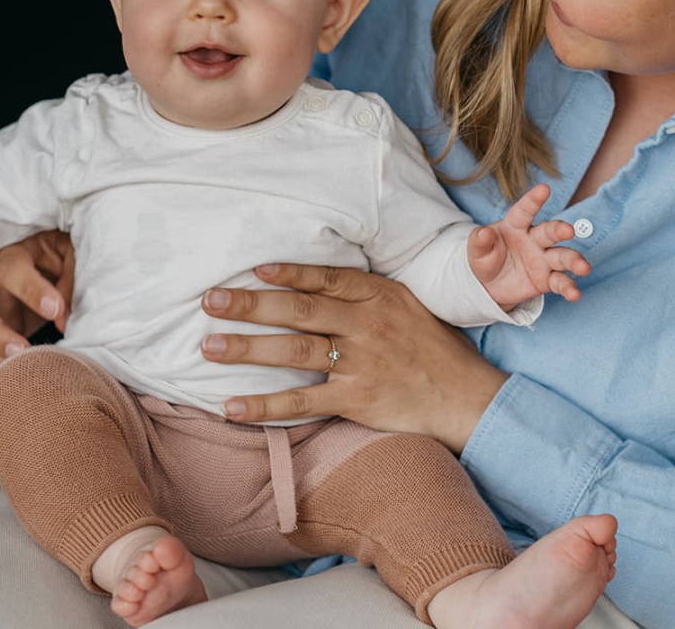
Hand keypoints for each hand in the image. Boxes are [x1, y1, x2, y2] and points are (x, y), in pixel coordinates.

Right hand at [0, 230, 74, 379]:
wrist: (44, 266)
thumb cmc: (58, 258)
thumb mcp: (71, 256)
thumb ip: (69, 282)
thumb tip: (62, 320)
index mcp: (12, 254)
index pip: (12, 268)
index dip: (32, 290)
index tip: (55, 311)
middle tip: (22, 351)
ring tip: (17, 370)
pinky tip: (10, 377)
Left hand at [198, 264, 509, 452]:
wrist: (466, 396)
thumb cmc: (432, 348)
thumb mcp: (406, 304)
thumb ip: (364, 294)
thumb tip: (316, 281)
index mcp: (379, 295)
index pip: (326, 277)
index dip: (288, 271)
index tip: (252, 268)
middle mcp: (368, 324)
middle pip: (299, 310)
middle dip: (251, 304)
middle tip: (210, 300)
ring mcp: (362, 362)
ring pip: (294, 351)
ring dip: (247, 348)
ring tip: (208, 346)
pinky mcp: (358, 400)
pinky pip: (303, 402)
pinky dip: (265, 405)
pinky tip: (231, 406)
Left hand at [469, 183, 590, 304]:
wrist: (489, 286)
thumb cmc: (485, 258)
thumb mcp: (476, 250)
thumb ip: (479, 240)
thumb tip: (483, 232)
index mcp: (515, 226)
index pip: (524, 211)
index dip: (533, 200)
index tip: (544, 189)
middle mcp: (534, 239)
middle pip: (550, 232)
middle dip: (560, 230)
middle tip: (568, 231)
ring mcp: (543, 259)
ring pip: (563, 257)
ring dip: (574, 261)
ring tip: (583, 268)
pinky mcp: (547, 279)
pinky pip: (560, 282)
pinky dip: (568, 288)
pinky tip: (574, 294)